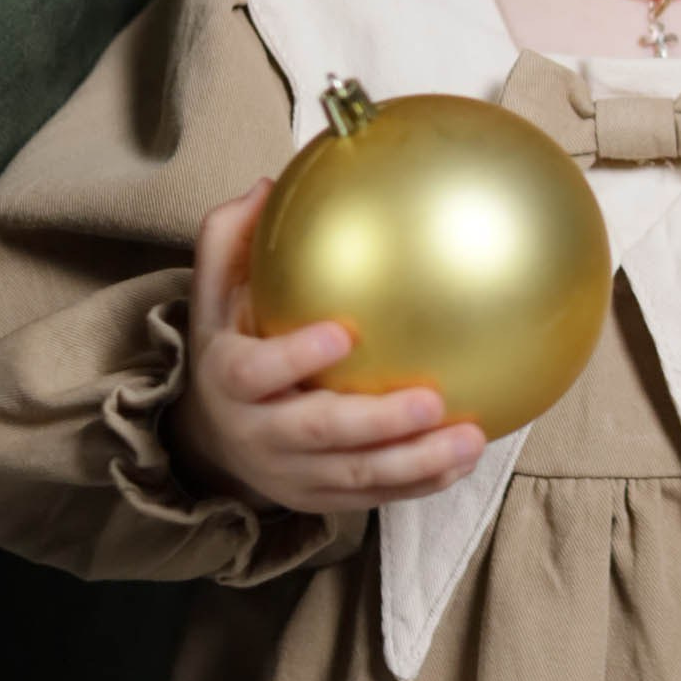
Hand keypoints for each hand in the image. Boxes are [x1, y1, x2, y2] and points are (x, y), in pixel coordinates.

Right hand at [166, 177, 487, 516]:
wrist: (209, 437)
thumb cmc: (230, 344)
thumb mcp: (215, 293)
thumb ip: (230, 238)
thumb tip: (268, 183)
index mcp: (231, 377)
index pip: (257, 371)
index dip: (296, 357)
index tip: (343, 332)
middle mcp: (258, 431)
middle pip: (316, 433)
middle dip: (375, 422)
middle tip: (431, 401)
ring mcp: (291, 471)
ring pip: (356, 473)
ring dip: (415, 461)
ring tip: (471, 439)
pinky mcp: (321, 498)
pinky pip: (375, 495)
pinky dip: (420, 483)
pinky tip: (465, 459)